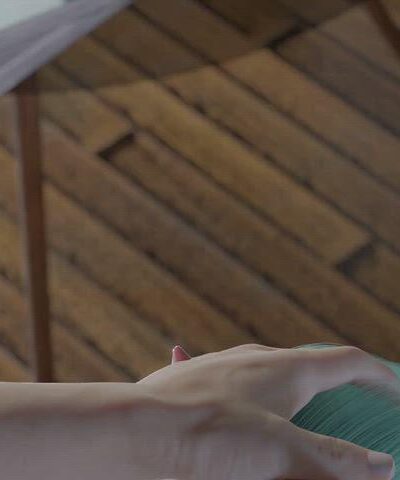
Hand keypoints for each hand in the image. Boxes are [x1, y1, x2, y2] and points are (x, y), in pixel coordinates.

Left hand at [137, 344, 396, 479]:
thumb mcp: (282, 455)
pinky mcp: (202, 378)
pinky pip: (240, 379)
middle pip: (311, 364)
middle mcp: (257, 358)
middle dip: (337, 381)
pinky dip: (258, 391)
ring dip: (296, 385)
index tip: (396, 390)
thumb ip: (335, 463)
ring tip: (304, 402)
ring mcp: (227, 365)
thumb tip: (383, 467)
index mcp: (285, 368)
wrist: (134, 429)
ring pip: (274, 370)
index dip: (379, 375)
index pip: (346, 361)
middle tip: (354, 399)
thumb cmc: (208, 437)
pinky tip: (243, 398)